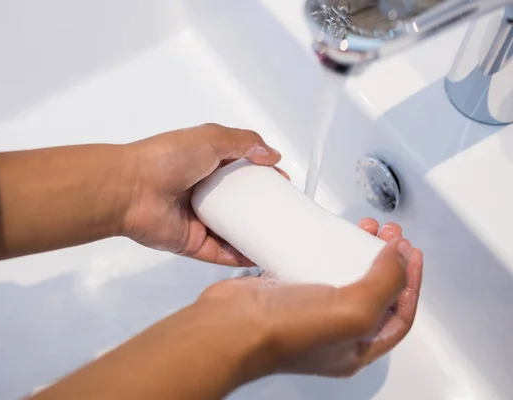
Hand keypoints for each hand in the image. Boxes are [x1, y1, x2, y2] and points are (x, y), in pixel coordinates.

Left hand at [118, 123, 283, 265]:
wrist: (130, 189)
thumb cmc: (166, 159)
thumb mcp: (210, 138)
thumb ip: (243, 142)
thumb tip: (272, 154)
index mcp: (205, 165)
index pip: (241, 172)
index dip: (263, 177)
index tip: (283, 185)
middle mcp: (202, 193)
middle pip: (239, 204)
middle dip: (262, 209)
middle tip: (286, 214)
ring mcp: (197, 220)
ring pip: (232, 231)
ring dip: (254, 235)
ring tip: (280, 239)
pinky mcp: (192, 244)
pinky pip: (220, 253)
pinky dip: (239, 256)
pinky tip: (260, 256)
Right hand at [197, 219, 422, 377]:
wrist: (230, 326)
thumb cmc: (283, 334)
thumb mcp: (353, 312)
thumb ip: (385, 284)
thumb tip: (396, 258)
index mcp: (357, 347)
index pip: (399, 315)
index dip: (411, 283)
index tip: (411, 253)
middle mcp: (335, 331)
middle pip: (374, 291)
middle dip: (386, 260)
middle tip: (390, 234)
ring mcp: (310, 310)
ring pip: (344, 274)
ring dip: (358, 249)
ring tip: (364, 226)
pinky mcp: (287, 290)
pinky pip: (315, 265)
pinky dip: (325, 247)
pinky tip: (326, 233)